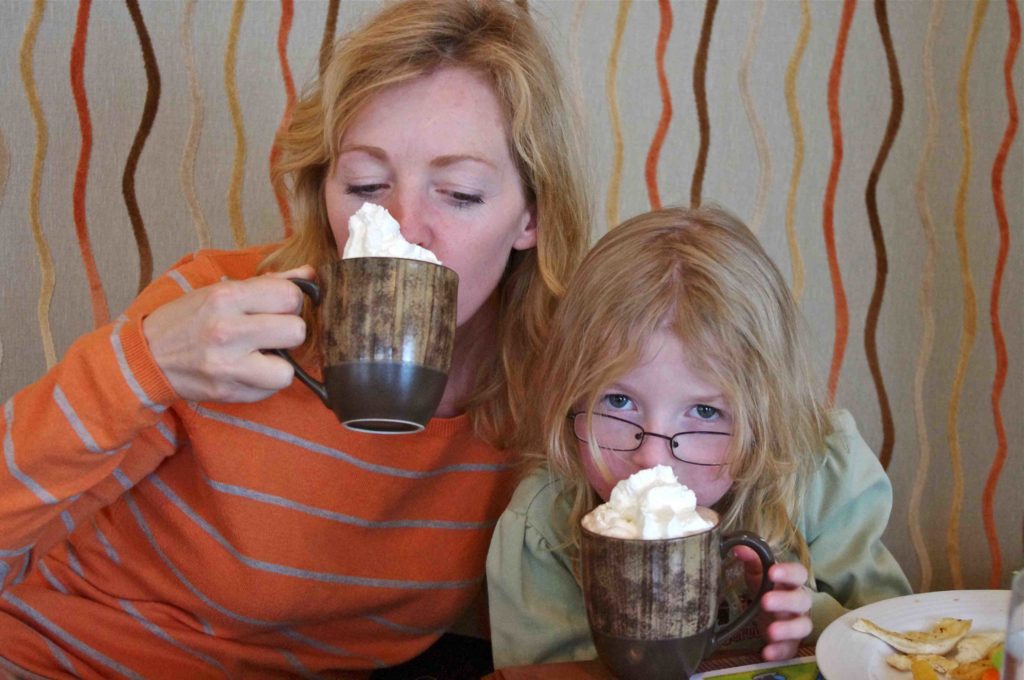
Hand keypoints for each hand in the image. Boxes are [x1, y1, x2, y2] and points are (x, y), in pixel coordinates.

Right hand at [143, 266, 314, 402]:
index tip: (277, 307)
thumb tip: (309, 274)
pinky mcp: (228, 393)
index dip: (290, 302)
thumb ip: (268, 284)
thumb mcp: (220, 291)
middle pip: (296, 332)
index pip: (289, 296)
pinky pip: (271, 390)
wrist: (147, 357)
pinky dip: (265, 382)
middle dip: (288, 331)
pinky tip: (248, 370)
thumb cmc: (187, 319)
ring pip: (288, 371)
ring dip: (280, 364)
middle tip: (270, 332)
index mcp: (226, 298)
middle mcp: (227, 331)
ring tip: (261, 355)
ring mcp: (227, 366)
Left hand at [733, 546, 812, 661]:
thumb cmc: (766, 591)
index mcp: (791, 583)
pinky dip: (780, 652)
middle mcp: (799, 603)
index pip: (799, 573)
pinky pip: (790, 650)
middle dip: (785, 601)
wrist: (770, 617)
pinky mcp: (791, 644)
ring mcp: (797, 624)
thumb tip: (739, 547)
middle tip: (765, 601)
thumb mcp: (757, 576)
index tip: (773, 572)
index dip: (788, 572)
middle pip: (801, 600)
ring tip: (771, 631)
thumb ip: (751, 561)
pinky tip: (767, 653)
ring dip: (787, 629)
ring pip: (802, 626)